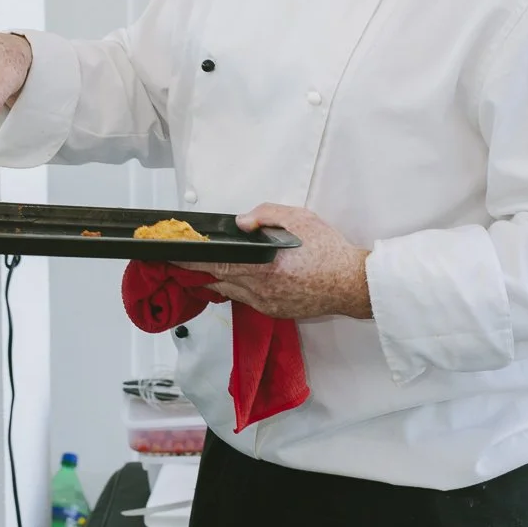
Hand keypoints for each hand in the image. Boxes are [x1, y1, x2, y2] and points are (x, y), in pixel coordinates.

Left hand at [176, 203, 372, 320]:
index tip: (174, 257)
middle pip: (218, 281)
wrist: (353, 284)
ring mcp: (267, 305)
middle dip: (197, 270)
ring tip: (202, 267)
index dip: (192, 262)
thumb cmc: (330, 252)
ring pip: (230, 292)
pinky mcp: (275, 311)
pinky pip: (246, 299)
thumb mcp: (300, 219)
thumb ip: (267, 215)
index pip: (217, 265)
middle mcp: (261, 291)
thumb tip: (242, 222)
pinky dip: (235, 288)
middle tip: (180, 261)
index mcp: (264, 269)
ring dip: (215, 280)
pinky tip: (233, 278)